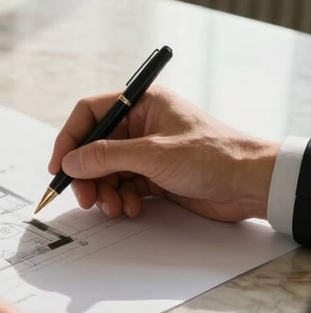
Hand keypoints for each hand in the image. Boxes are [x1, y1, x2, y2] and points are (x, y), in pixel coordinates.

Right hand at [49, 87, 278, 222]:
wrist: (251, 185)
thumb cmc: (214, 156)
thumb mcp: (153, 154)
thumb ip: (106, 156)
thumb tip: (71, 161)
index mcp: (142, 103)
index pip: (91, 113)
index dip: (70, 138)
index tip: (59, 165)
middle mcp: (142, 125)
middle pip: (95, 147)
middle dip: (87, 174)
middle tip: (85, 197)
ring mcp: (148, 151)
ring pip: (107, 171)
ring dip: (105, 191)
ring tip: (114, 207)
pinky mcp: (155, 176)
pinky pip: (124, 186)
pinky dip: (122, 199)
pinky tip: (131, 208)